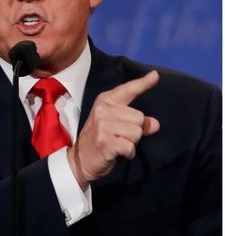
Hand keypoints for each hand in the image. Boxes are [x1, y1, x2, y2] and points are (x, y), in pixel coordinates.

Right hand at [68, 70, 159, 189]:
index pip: (128, 90)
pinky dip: (128, 154)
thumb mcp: (116, 125)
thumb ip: (136, 122)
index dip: (143, 83)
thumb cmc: (100, 139)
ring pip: (137, 133)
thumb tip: (155, 124)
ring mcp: (102, 125)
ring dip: (131, 143)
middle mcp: (103, 110)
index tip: (155, 75)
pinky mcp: (104, 141)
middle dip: (135, 131)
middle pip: (139, 118)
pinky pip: (130, 147)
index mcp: (105, 101)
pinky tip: (117, 153)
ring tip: (116, 144)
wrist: (80, 160)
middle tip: (118, 137)